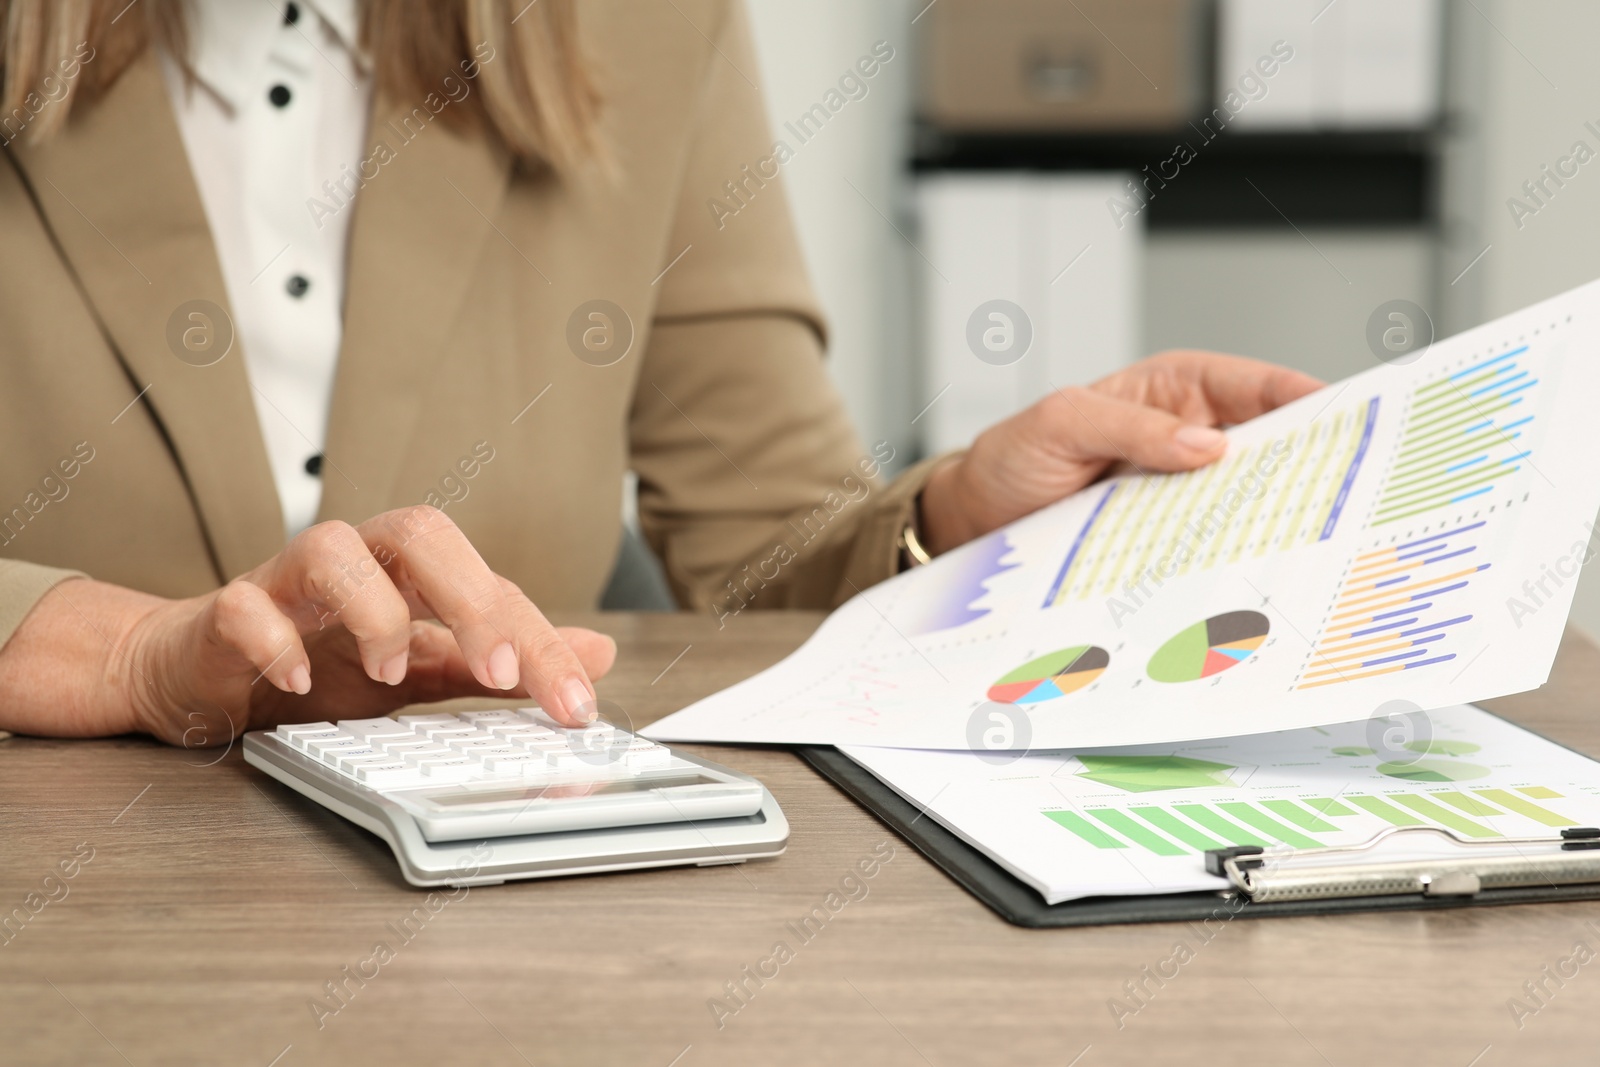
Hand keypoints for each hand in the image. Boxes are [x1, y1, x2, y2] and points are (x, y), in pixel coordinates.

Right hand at [118, 506, 614, 745]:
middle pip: (420, 532)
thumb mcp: (427, 669)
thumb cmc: (325, 660)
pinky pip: (246, 606)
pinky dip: (274, 641)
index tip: (575, 703)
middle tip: (497, 671)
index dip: (539, 642)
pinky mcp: (227, 612)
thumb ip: (502, 660)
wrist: (208, 670)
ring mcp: (289, 581)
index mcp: (414, 572)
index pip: (491, 587)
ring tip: (390, 673)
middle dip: (468, 598)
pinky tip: (298, 684)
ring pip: (331, 548)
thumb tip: (599, 657)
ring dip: (371, 610)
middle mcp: (359, 560)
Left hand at [917, 350, 1322, 554]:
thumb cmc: (1011, 459)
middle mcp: (1186, 437)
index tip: (1354, 422)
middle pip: (1270, 447)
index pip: (1257, 385)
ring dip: (1277, 518)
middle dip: (1311, 465)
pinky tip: (1257, 572)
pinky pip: (1215, 541)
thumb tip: (1207, 444)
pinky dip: (1237, 553)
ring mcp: (1181, 490)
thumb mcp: (1060, 424)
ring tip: (1316, 540)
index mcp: (1173, 390)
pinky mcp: (1168, 536)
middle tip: (1351, 493)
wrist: (975, 521)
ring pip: (1249, 500)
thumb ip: (1130, 426)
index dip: (1310, 398)